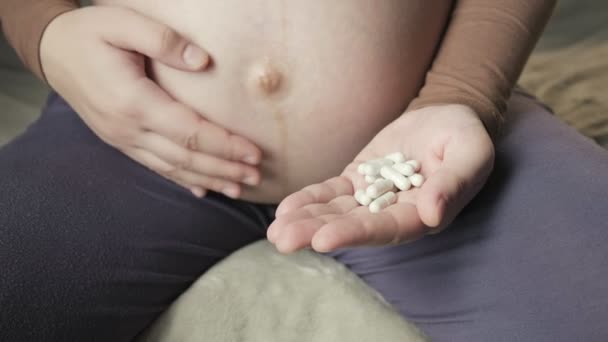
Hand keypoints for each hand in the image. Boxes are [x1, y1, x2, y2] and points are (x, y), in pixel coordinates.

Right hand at [40, 6, 261, 197]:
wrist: (51, 51)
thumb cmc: (90, 34)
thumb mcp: (123, 22)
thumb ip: (164, 41)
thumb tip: (203, 62)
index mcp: (133, 101)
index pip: (189, 132)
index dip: (224, 145)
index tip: (254, 153)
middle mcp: (128, 128)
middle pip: (185, 157)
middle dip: (224, 168)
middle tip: (256, 176)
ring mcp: (122, 139)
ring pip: (172, 167)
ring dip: (208, 178)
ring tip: (238, 187)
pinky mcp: (120, 140)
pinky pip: (155, 166)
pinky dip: (181, 179)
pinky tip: (201, 188)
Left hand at [267, 104, 494, 252]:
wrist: (445, 117)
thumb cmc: (465, 135)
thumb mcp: (470, 152)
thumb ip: (454, 183)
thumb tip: (432, 214)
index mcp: (423, 214)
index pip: (387, 228)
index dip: (356, 234)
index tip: (323, 239)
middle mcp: (394, 212)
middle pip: (353, 226)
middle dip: (317, 232)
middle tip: (282, 240)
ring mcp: (372, 197)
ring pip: (336, 212)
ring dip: (306, 221)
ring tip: (275, 230)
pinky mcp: (357, 180)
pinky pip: (331, 192)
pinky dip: (309, 200)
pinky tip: (285, 210)